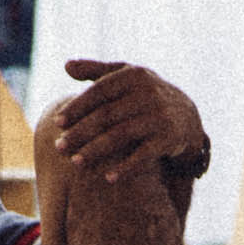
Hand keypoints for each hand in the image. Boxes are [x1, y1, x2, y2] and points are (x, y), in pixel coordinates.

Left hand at [54, 60, 207, 184]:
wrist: (186, 115)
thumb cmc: (144, 95)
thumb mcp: (125, 77)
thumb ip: (95, 70)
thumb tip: (66, 66)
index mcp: (133, 75)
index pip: (99, 92)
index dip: (77, 108)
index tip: (57, 123)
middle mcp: (148, 93)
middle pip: (106, 115)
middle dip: (80, 132)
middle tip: (59, 147)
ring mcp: (160, 116)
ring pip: (121, 135)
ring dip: (95, 150)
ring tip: (75, 162)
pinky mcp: (169, 138)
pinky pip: (144, 155)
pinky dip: (126, 168)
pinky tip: (108, 178)